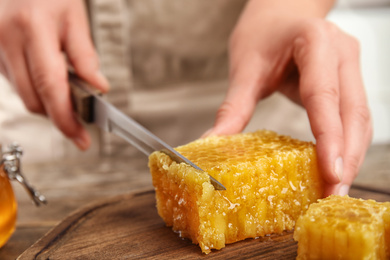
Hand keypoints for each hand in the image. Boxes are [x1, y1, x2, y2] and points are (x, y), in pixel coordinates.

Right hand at [0, 0, 108, 149]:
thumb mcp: (74, 17)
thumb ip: (85, 55)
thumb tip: (98, 88)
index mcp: (33, 28)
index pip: (50, 86)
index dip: (66, 118)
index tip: (80, 137)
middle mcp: (7, 40)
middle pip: (34, 99)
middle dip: (59, 116)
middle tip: (81, 121)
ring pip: (23, 95)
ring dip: (48, 103)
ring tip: (69, 95)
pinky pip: (15, 83)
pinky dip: (35, 90)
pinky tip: (48, 81)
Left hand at [204, 0, 371, 195]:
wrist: (281, 10)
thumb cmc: (263, 30)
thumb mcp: (246, 66)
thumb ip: (234, 106)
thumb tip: (214, 141)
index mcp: (315, 43)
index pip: (324, 97)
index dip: (330, 138)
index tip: (331, 172)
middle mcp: (342, 53)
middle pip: (353, 113)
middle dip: (346, 158)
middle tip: (333, 193)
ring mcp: (351, 66)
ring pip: (361, 119)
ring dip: (351, 155)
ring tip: (335, 188)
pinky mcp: (349, 79)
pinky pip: (353, 116)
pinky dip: (346, 144)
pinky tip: (335, 165)